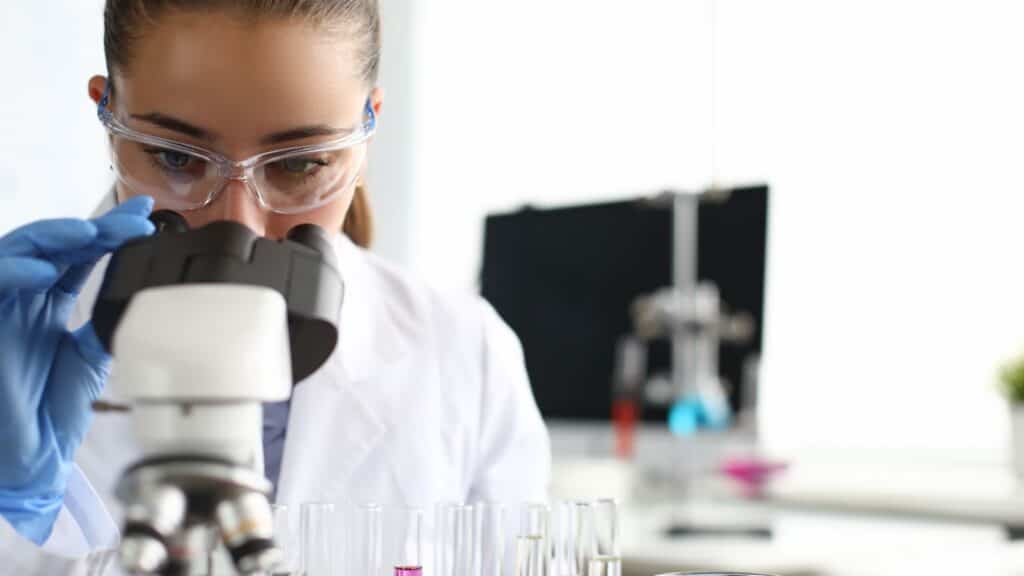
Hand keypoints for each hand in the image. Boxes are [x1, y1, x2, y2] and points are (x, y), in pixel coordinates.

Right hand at [0, 196, 153, 544]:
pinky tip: (45, 273)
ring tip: (91, 234)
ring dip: (54, 238)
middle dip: (94, 228)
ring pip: (18, 252)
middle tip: (132, 222)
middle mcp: (22, 297)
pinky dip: (12, 273)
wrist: (30, 457)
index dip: (110, 232)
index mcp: (48, 301)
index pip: (80, 254)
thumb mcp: (91, 355)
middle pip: (55, 245)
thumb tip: (142, 290)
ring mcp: (0, 307)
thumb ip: (107, 319)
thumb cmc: (52, 410)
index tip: (147, 216)